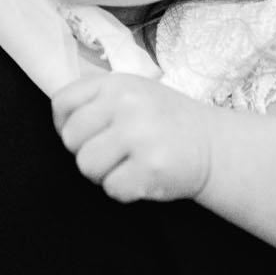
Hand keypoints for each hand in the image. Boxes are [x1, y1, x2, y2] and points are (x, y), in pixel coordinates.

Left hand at [50, 72, 215, 202]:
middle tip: (113, 154)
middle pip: (71, 139)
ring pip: (86, 166)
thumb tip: (61, 124)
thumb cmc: (166, 122)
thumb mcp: (133, 93)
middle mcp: (126, 104)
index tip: (85, 135)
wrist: (214, 146)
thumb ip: (97, 100)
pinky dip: (125, 190)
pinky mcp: (151, 167)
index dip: (65, 125)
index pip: (62, 103)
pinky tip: (143, 177)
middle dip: (87, 153)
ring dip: (104, 174)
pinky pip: (112, 188)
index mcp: (117, 84)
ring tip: (128, 165)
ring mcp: (139, 135)